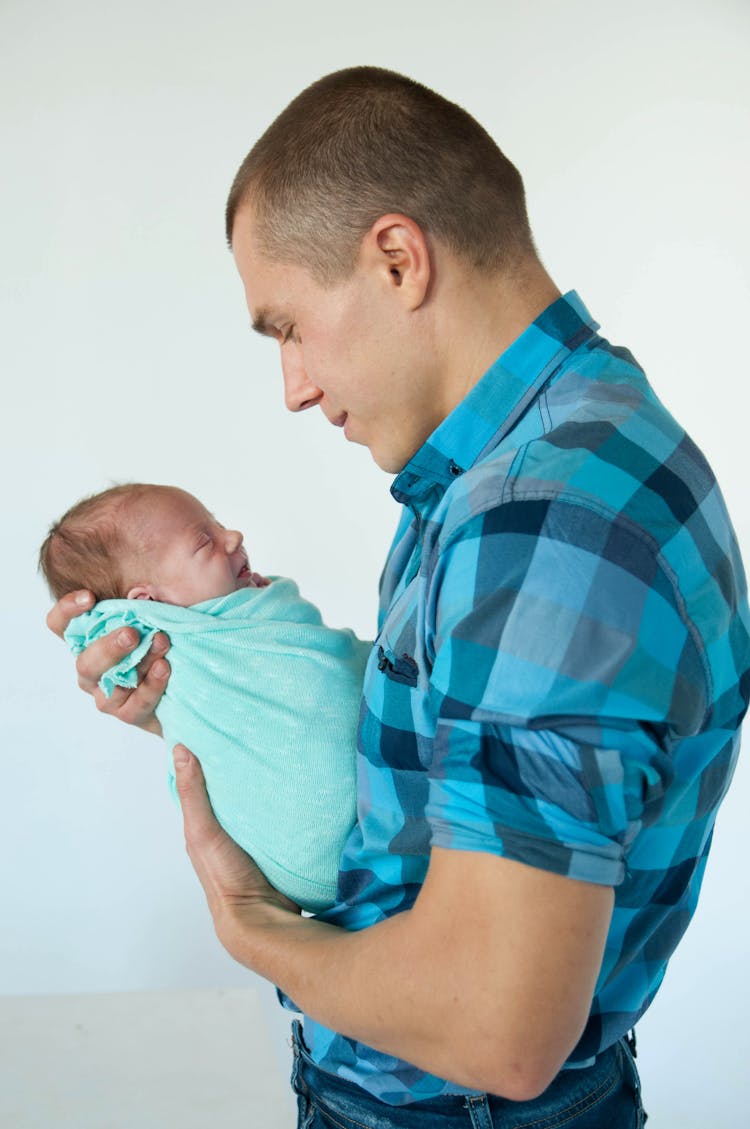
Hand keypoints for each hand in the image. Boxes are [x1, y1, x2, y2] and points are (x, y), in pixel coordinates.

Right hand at [46, 590, 169, 735]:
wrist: (189, 680)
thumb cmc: (163, 637)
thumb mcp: (153, 610)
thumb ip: (140, 596)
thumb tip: (140, 584)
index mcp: (90, 640)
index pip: (61, 626)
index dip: (67, 611)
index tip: (89, 597)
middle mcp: (92, 669)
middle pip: (85, 662)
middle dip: (108, 647)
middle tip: (132, 633)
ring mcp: (108, 694)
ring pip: (111, 683)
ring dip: (138, 661)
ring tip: (162, 642)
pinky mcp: (130, 713)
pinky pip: (135, 704)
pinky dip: (151, 685)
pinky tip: (164, 667)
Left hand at [172, 744, 300, 958]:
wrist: (261, 916)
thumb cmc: (225, 876)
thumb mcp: (203, 831)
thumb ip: (194, 794)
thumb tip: (181, 749)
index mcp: (202, 826)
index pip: (200, 785)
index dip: (204, 759)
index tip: (215, 729)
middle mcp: (224, 830)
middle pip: (228, 792)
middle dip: (237, 767)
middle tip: (252, 733)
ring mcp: (250, 838)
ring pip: (253, 803)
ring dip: (262, 785)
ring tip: (276, 752)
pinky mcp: (274, 844)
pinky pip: (276, 816)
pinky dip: (280, 802)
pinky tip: (293, 785)